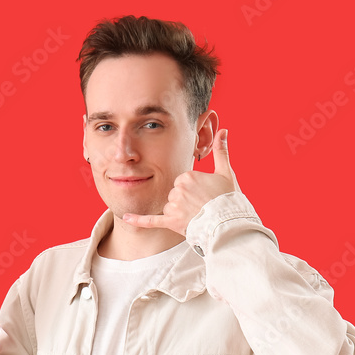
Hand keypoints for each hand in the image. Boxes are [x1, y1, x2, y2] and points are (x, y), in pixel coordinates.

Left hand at [121, 128, 239, 235]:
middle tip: (202, 206)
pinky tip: (126, 216)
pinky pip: (151, 220)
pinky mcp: (171, 221)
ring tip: (196, 216)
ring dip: (179, 212)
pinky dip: (138, 220)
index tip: (204, 194)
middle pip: (175, 193)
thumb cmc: (228, 198)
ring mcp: (173, 206)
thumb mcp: (225, 172)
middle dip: (185, 200)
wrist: (228, 223)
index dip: (193, 189)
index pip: (182, 181)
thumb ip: (221, 151)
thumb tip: (223, 131)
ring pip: (169, 207)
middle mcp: (177, 189)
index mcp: (187, 175)